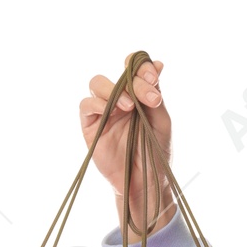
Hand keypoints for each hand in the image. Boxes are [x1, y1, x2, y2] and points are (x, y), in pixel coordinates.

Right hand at [80, 59, 173, 235]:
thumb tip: (158, 63)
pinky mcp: (90, 126)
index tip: (154, 77)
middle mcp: (119, 99)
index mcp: (137, 95)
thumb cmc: (155, 154)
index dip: (141, 66)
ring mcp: (103, 111)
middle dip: (134, 81)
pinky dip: (98, 102)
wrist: (145, 183)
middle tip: (151, 98)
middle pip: (118, 76)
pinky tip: (114, 111)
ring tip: (131, 107)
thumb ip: (155, 94)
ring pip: (97, 83)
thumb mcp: (160, 121)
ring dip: (114, 90)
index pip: (133, 69)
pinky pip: (86, 105)